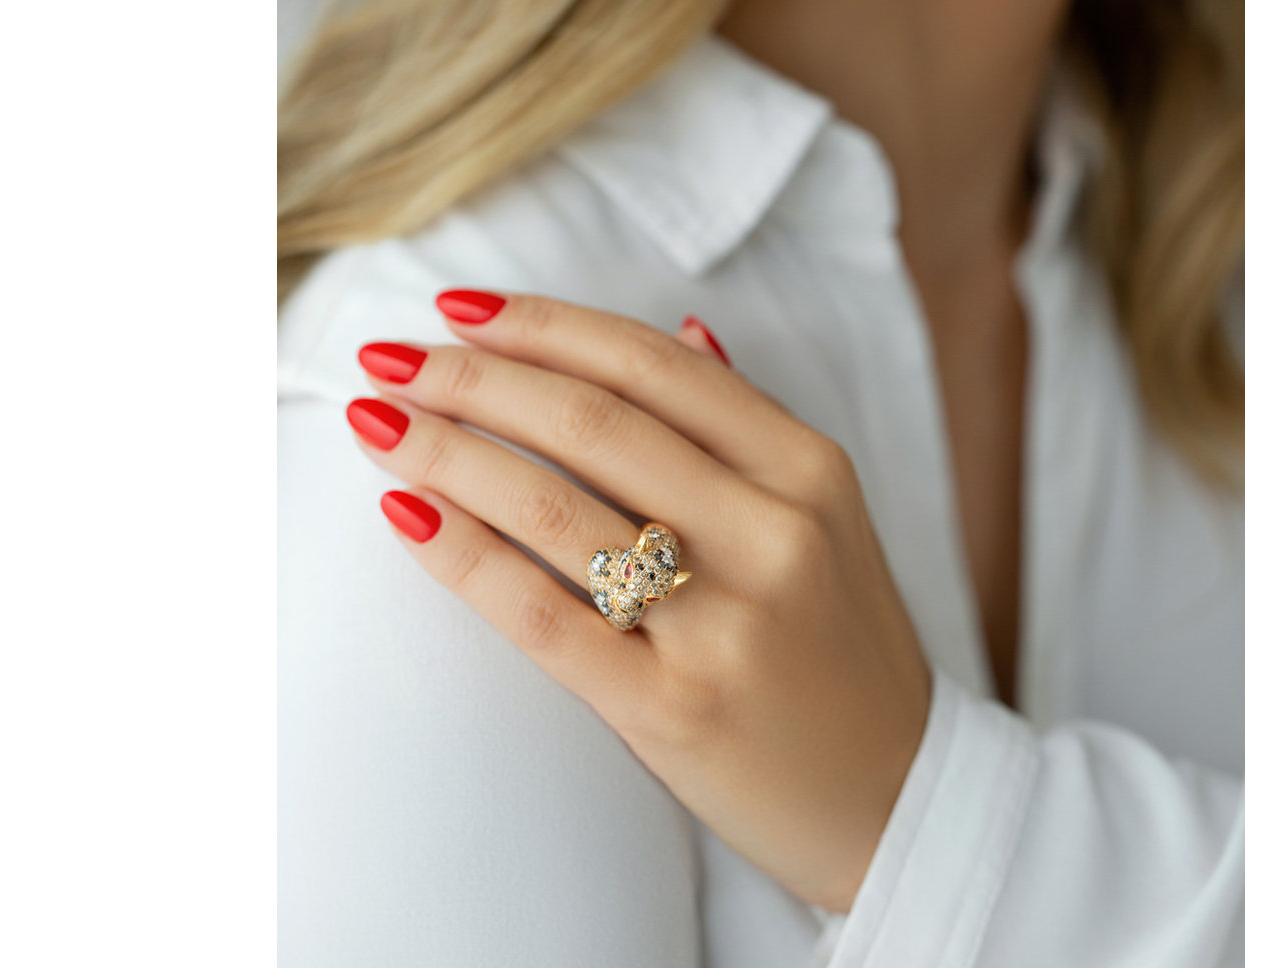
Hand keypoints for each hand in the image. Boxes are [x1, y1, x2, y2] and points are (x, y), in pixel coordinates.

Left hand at [345, 290, 932, 910]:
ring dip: (445, 453)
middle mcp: (775, 533)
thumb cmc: (842, 653)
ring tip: (376, 424)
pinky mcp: (675, 709)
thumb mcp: (831, 523)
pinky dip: (464, 556)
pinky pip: (543, 615)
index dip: (541, 324)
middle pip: (591, 424)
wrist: (896, 799)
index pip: (650, 367)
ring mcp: (727, 625)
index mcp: (809, 471)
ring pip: (555, 509)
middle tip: (386, 357)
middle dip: (470, 379)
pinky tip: (408, 516)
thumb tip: (682, 331)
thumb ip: (751, 429)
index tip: (455, 305)